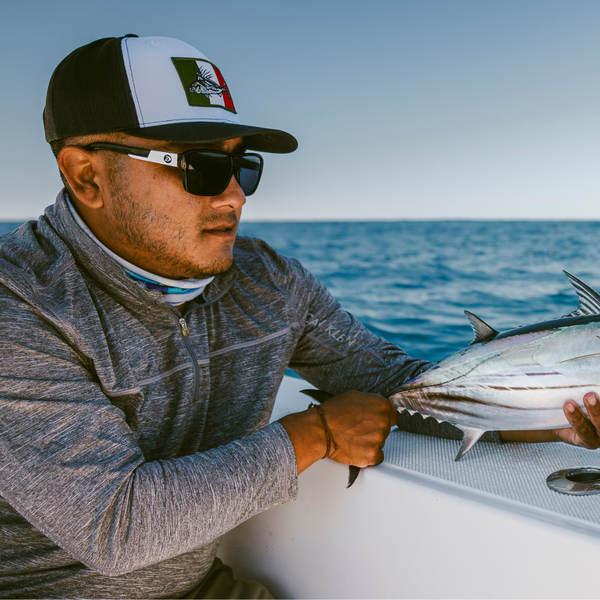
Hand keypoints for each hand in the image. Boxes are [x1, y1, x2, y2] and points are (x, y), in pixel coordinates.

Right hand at [279, 390, 397, 473]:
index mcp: (381, 405)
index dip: (383, 418)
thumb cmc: (333, 412)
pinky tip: (357, 448)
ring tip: (353, 438)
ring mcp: (379, 439)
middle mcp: (383, 422)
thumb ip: (371, 402)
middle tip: (358, 429)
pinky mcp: (372, 455)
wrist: (321, 430)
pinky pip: (377, 457)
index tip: (375, 422)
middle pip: (386, 429)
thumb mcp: (354, 396)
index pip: (393, 415)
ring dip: (370, 442)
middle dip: (374, 430)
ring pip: (380, 443)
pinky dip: (368, 455)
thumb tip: (377, 407)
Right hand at [499, 392, 599, 448]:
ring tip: (593, 393)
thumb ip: (534, 410)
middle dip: (595, 413)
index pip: (584, 433)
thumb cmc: (551, 418)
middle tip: (588, 397)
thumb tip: (501, 397)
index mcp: (581, 439)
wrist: (562, 417)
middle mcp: (596, 435)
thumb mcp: (544, 418)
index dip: (577, 420)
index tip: (567, 405)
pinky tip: (599, 389)